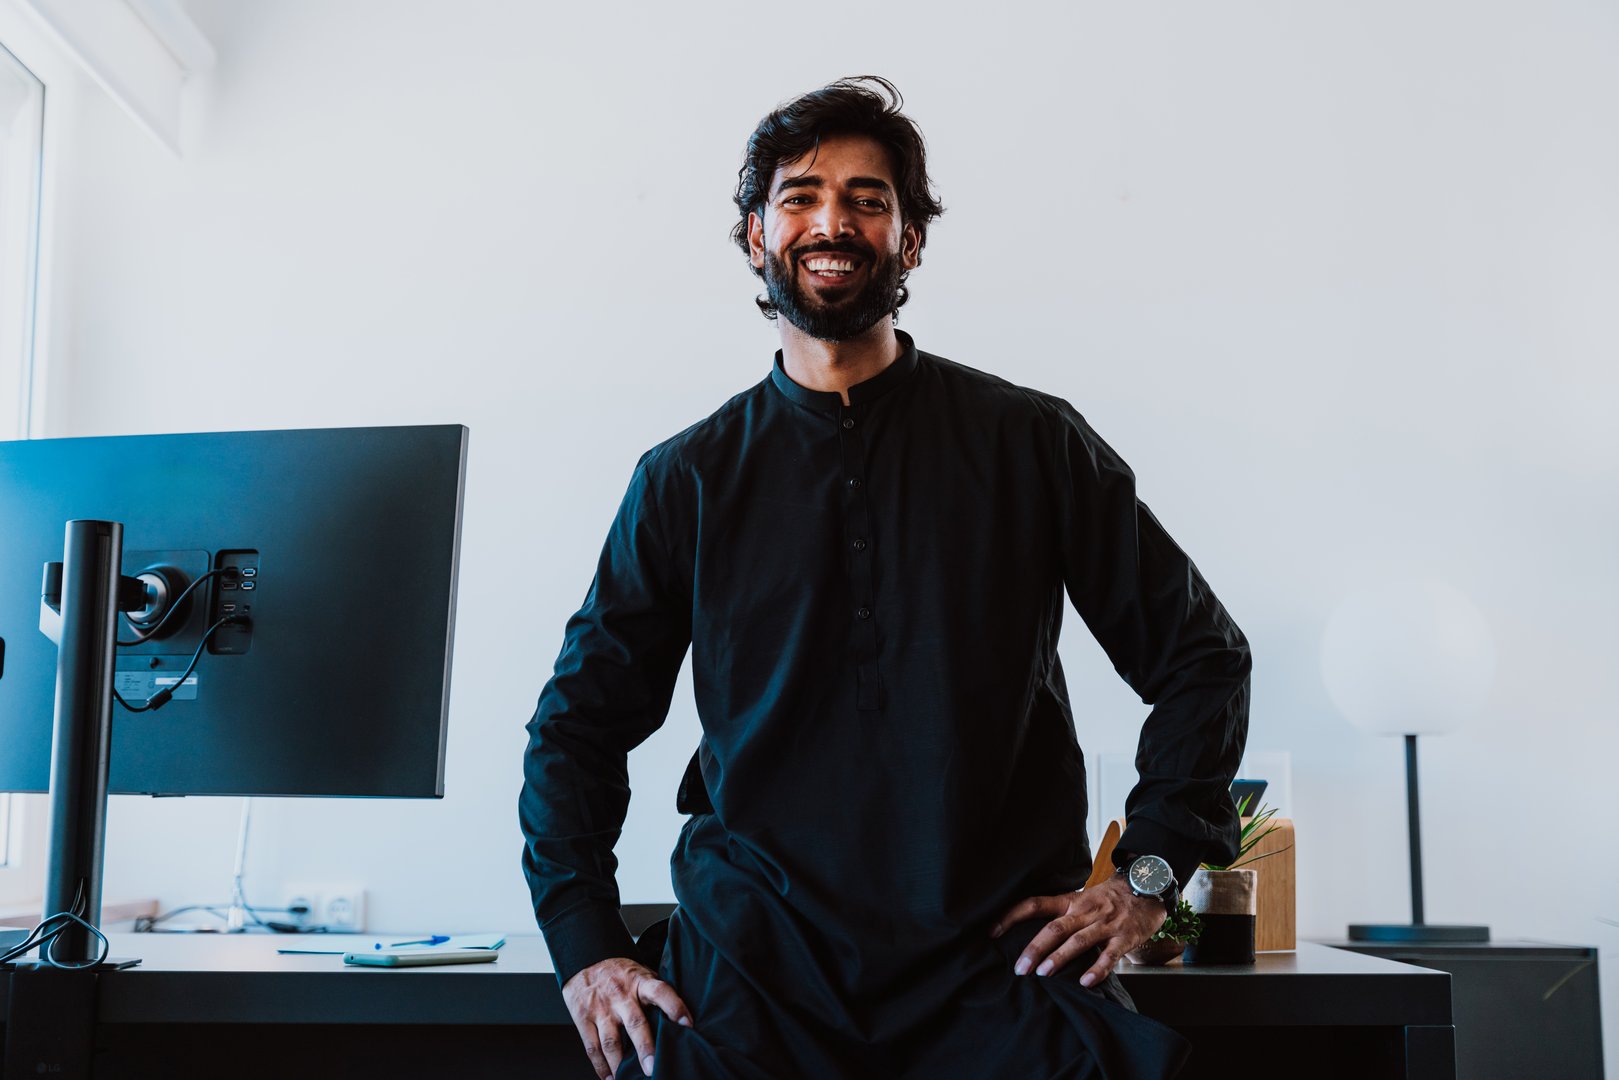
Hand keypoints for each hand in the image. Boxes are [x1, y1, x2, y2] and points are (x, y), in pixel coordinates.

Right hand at [561, 957, 693, 1078]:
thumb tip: (679, 1018)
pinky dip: (601, 1066)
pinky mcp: (584, 1019)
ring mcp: (601, 1009)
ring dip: (620, 1064)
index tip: (688, 1024)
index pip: (660, 991)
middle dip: (645, 1048)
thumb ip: (655, 992)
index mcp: (639, 982)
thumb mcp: (641, 973)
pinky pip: (592, 1047)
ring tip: (628, 1079)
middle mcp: (620, 996)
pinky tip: (610, 1078)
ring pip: (611, 1041)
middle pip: (635, 1023)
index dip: (675, 1006)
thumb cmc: (620, 972)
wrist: (585, 959)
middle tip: (653, 1068)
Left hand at [989, 874, 1167, 987]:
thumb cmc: (1109, 898)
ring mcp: (1105, 924)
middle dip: (1034, 948)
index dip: (1012, 916)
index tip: (992, 932)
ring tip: (1043, 974)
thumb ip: (1061, 913)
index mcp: (1070, 901)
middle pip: (1054, 927)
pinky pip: (1109, 955)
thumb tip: (1028, 931)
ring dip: (1059, 958)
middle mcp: (1085, 911)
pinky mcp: (1124, 938)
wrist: (1147, 888)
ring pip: (1078, 941)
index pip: (1035, 904)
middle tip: (1019, 968)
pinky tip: (1086, 983)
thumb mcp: (1082, 898)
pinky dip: (1097, 969)